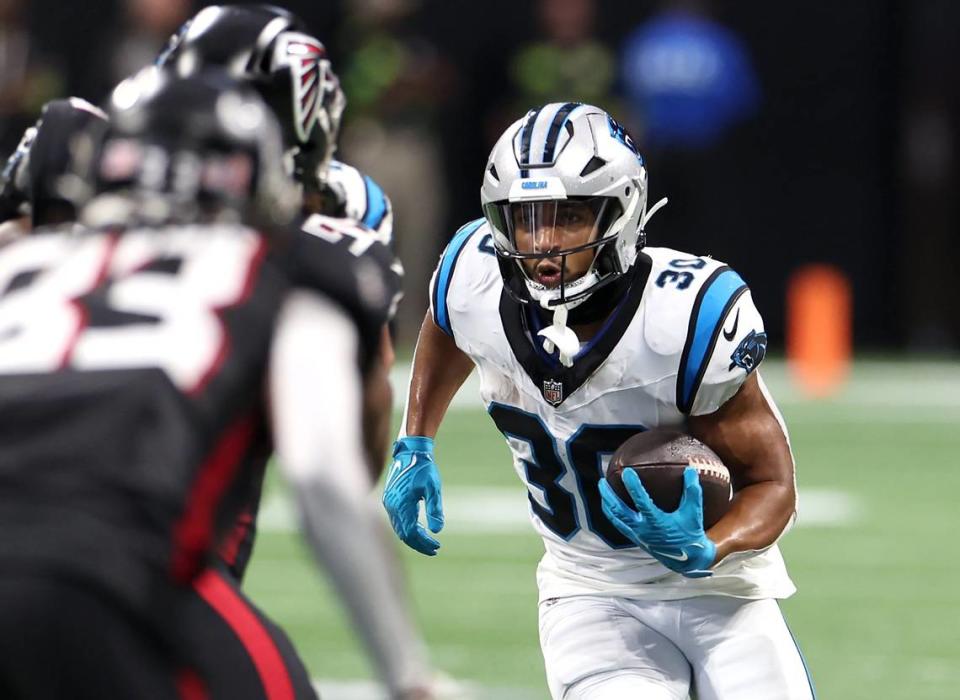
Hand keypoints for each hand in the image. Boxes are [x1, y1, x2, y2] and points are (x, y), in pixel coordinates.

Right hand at [382, 436, 443, 554]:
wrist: (410, 452)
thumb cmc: (424, 469)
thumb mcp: (433, 488)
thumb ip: (435, 509)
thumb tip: (437, 530)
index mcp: (402, 504)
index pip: (411, 533)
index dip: (424, 543)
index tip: (437, 547)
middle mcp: (392, 506)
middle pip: (403, 534)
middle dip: (419, 544)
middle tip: (434, 548)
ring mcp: (388, 503)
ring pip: (399, 528)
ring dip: (413, 537)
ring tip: (428, 541)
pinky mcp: (389, 500)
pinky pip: (396, 520)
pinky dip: (407, 528)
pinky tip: (419, 529)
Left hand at [599, 466, 715, 576]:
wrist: (687, 558)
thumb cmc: (690, 533)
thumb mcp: (694, 513)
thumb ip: (692, 491)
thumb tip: (690, 470)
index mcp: (657, 523)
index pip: (642, 502)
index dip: (633, 487)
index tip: (627, 472)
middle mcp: (644, 529)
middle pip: (620, 511)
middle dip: (608, 495)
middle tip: (602, 480)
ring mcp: (637, 535)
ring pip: (616, 518)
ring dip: (606, 503)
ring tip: (602, 488)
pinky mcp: (635, 538)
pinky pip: (618, 524)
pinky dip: (611, 513)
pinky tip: (609, 503)